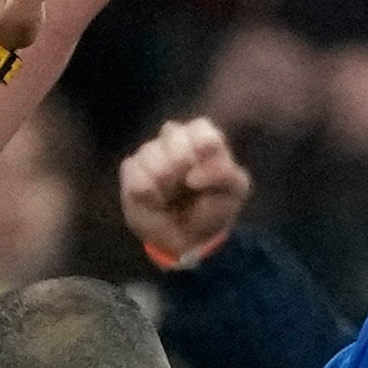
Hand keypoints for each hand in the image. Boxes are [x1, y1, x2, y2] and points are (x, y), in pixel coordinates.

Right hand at [122, 117, 253, 267]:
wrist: (188, 239)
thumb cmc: (214, 208)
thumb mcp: (235, 192)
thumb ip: (225, 174)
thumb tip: (192, 176)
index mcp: (204, 140)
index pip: (199, 128)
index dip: (201, 144)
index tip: (202, 165)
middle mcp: (176, 141)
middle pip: (171, 133)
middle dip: (179, 160)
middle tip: (187, 184)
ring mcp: (152, 153)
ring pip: (149, 151)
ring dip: (162, 178)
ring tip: (171, 197)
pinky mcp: (132, 170)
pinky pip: (133, 169)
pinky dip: (145, 189)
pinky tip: (155, 202)